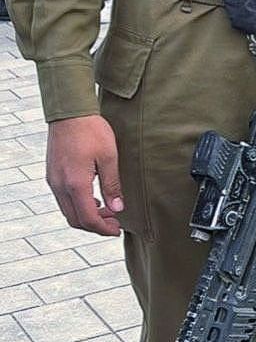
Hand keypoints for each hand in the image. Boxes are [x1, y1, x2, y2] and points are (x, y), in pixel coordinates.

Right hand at [46, 115, 124, 235]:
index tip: (117, 229)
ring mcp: (53, 180)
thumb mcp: (109, 157)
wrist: (70, 112)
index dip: (103, 229)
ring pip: (68, 211)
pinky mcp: (52, 174)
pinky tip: (93, 198)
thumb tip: (117, 208)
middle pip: (75, 220)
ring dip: (86, 215)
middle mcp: (60, 185)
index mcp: (76, 184)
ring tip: (106, 209)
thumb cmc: (91, 130)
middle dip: (96, 225)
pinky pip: (63, 199)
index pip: (88, 219)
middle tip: (114, 221)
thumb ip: (112, 185)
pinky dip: (77, 205)